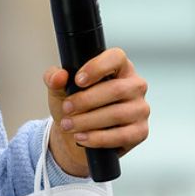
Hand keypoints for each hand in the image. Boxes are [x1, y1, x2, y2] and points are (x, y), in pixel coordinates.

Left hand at [42, 47, 148, 177]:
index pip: (117, 58)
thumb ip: (54, 78)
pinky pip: (122, 135)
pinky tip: (82, 137)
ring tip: (68, 125)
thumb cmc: (74, 107)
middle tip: (66, 108)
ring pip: (117, 114)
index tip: (78, 80)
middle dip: (86, 100)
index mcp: (120, 67)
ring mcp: (140, 109)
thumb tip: (59, 76)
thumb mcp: (60, 90)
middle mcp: (135, 85)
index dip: (97, 67)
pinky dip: (98, 138)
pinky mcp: (140, 131)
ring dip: (88, 121)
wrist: (77, 136)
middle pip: (116, 89)